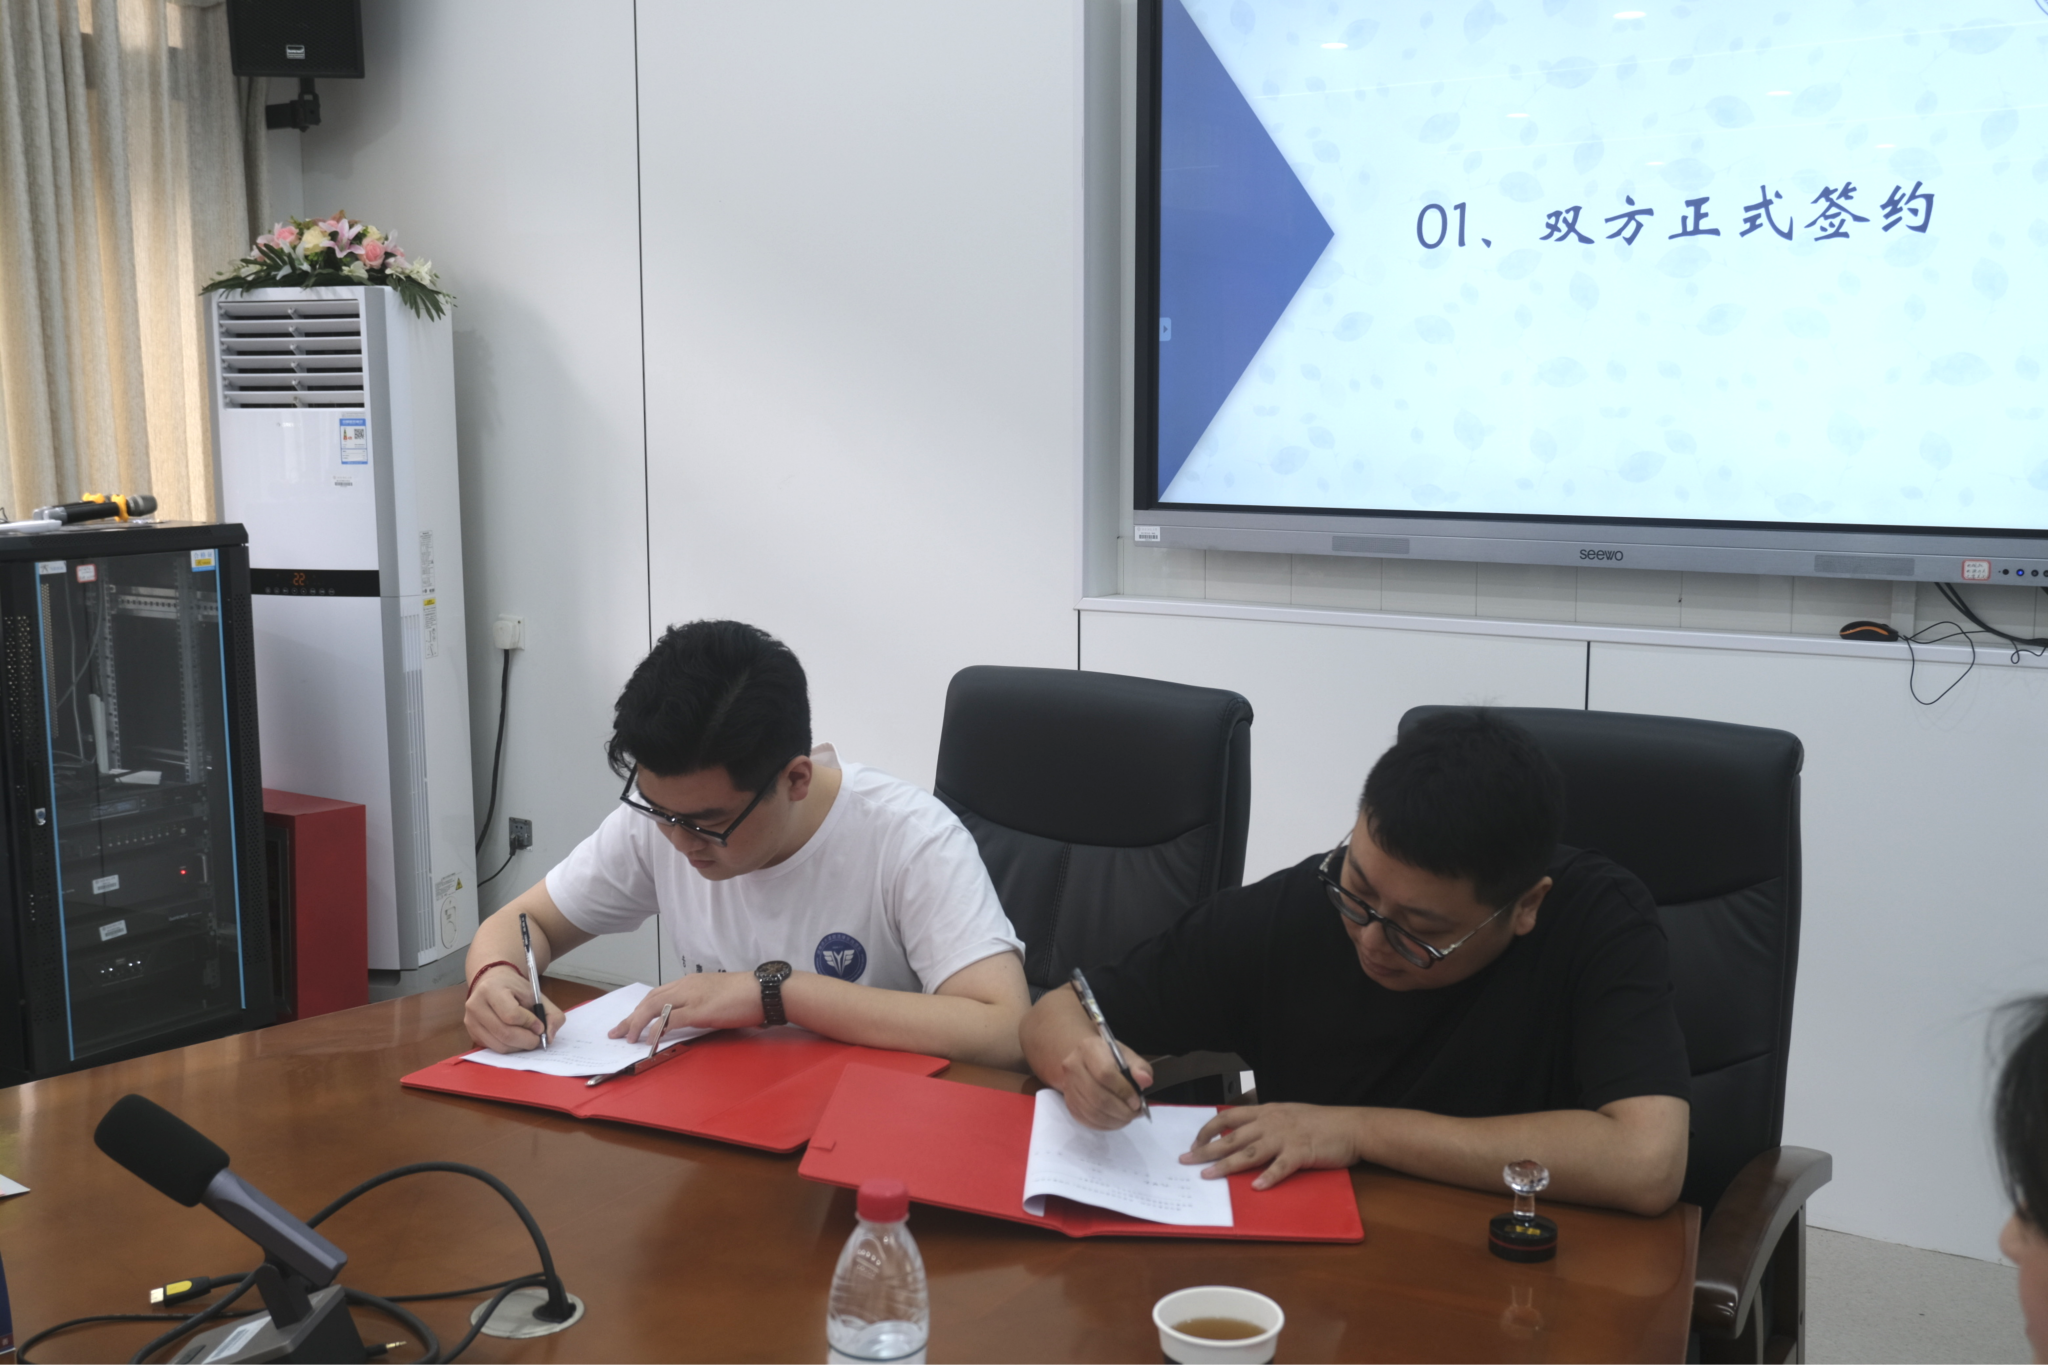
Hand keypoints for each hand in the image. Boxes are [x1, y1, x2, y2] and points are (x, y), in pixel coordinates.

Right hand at [464, 966, 565, 1052]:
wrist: (493, 983)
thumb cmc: (515, 989)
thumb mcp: (536, 994)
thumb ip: (551, 1014)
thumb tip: (549, 1038)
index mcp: (491, 989)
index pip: (511, 1014)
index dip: (529, 1023)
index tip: (540, 1026)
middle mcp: (476, 1005)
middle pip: (504, 1033)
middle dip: (526, 1040)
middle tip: (538, 1039)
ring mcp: (470, 1021)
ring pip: (499, 1045)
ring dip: (519, 1047)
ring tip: (528, 1039)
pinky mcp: (472, 1034)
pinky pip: (493, 1048)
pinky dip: (510, 1048)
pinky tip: (517, 1039)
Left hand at [609, 972, 765, 1042]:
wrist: (764, 990)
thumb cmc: (747, 994)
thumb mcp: (716, 996)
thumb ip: (700, 1004)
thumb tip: (688, 1020)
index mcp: (690, 981)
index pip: (658, 993)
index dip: (641, 1008)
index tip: (629, 1021)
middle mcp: (686, 985)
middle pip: (650, 999)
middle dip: (631, 1016)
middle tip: (617, 1031)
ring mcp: (692, 997)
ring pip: (655, 1007)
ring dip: (637, 1022)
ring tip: (627, 1037)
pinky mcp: (699, 1010)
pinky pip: (670, 1020)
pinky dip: (656, 1030)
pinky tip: (649, 1040)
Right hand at [1053, 1035, 1154, 1130]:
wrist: (1087, 1062)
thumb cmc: (1110, 1058)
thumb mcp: (1128, 1056)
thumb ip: (1139, 1067)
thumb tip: (1145, 1081)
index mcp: (1089, 1049)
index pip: (1105, 1074)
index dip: (1123, 1091)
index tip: (1137, 1101)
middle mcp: (1073, 1067)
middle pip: (1097, 1097)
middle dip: (1121, 1110)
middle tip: (1135, 1113)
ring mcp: (1068, 1087)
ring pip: (1092, 1112)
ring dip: (1114, 1120)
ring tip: (1128, 1117)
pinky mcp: (1069, 1103)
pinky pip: (1087, 1120)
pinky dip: (1105, 1125)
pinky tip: (1116, 1120)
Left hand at [1182, 1103, 1364, 1189]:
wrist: (1350, 1126)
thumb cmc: (1320, 1122)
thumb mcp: (1287, 1113)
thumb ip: (1266, 1121)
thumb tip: (1242, 1133)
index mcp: (1267, 1111)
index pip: (1228, 1117)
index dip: (1208, 1129)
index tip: (1194, 1142)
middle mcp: (1271, 1122)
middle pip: (1232, 1137)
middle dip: (1206, 1150)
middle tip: (1186, 1160)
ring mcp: (1285, 1137)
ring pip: (1249, 1152)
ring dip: (1226, 1165)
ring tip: (1209, 1176)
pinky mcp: (1301, 1153)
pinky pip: (1280, 1167)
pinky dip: (1267, 1178)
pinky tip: (1255, 1188)